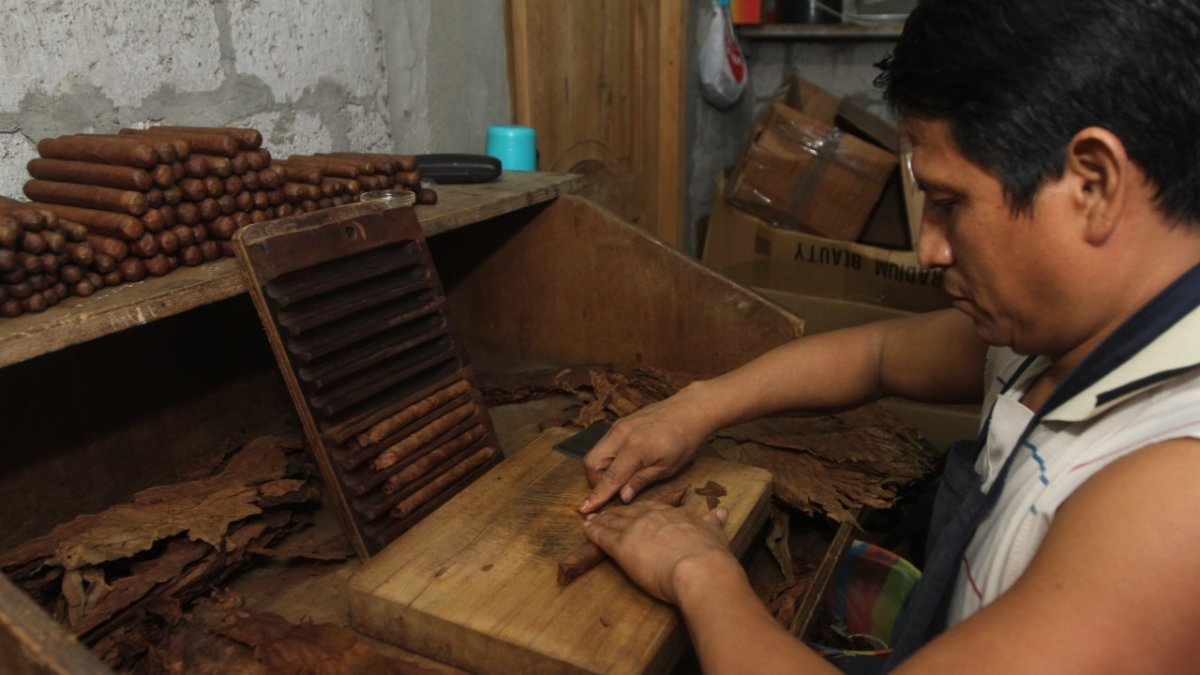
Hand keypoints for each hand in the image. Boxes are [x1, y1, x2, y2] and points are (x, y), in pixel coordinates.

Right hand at [579, 388, 714, 513]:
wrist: (689, 410)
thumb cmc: (684, 440)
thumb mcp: (667, 467)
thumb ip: (641, 481)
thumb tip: (622, 498)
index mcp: (635, 448)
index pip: (609, 477)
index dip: (596, 496)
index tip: (585, 509)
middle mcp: (620, 435)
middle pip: (591, 463)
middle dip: (595, 481)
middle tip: (613, 492)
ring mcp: (618, 426)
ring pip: (595, 452)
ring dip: (600, 470)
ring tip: (621, 478)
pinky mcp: (619, 423)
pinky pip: (604, 444)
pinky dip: (606, 458)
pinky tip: (623, 465)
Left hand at [582, 501, 733, 603]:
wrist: (700, 569)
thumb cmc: (710, 556)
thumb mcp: (715, 533)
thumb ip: (714, 523)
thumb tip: (722, 513)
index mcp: (673, 514)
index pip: (652, 509)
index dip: (641, 511)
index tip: (635, 512)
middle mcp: (652, 517)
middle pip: (630, 512)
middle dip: (618, 513)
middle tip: (607, 512)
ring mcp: (635, 529)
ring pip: (613, 521)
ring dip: (602, 519)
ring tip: (593, 519)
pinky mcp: (622, 546)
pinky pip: (602, 536)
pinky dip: (593, 532)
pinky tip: (586, 529)